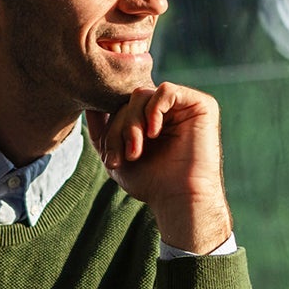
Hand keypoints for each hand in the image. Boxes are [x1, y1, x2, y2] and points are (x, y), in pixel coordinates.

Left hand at [84, 82, 231, 253]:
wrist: (179, 198)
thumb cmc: (151, 183)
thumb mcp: (116, 157)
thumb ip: (103, 132)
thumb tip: (89, 107)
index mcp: (150, 120)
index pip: (119, 107)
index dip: (109, 127)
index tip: (110, 158)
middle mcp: (166, 110)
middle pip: (127, 101)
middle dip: (118, 130)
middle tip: (122, 159)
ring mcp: (183, 106)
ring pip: (141, 95)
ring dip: (132, 125)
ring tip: (135, 152)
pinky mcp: (200, 104)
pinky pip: (165, 90)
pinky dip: (153, 111)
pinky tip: (154, 134)